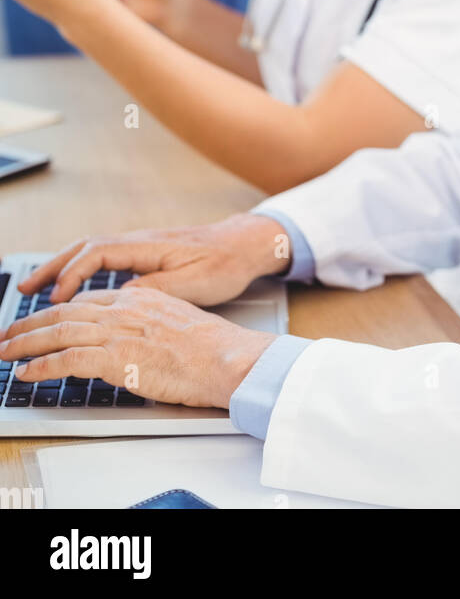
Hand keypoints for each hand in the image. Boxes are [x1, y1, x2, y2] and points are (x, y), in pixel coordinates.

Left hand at [0, 287, 275, 409]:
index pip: (87, 301)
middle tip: (10, 335)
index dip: (59, 311)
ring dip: (26, 343)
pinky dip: (41, 366)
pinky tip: (27, 372)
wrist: (227, 356)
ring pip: (59, 331)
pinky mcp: (116, 356)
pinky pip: (66, 359)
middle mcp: (125, 308)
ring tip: (7, 352)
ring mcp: (119, 331)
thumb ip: (148, 324)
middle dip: (32, 323)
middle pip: (66, 311)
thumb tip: (133, 340)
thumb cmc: (212, 348)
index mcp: (140, 297)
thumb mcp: (175, 323)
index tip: (43, 320)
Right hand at [16, 214, 292, 305]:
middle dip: (52, 267)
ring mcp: (140, 247)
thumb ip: (156, 288)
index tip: (56, 298)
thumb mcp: (194, 282)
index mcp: (147, 246)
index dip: (72, 274)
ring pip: (90, 252)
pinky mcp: (144, 255)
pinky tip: (73, 289)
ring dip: (61, 268)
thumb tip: (120, 297)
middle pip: (84, 248)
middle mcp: (138, 242)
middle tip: (23, 288)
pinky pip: (102, 259)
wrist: (244, 245)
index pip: (97, 253)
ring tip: (36, 289)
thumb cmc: (224, 264)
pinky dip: (80, 270)